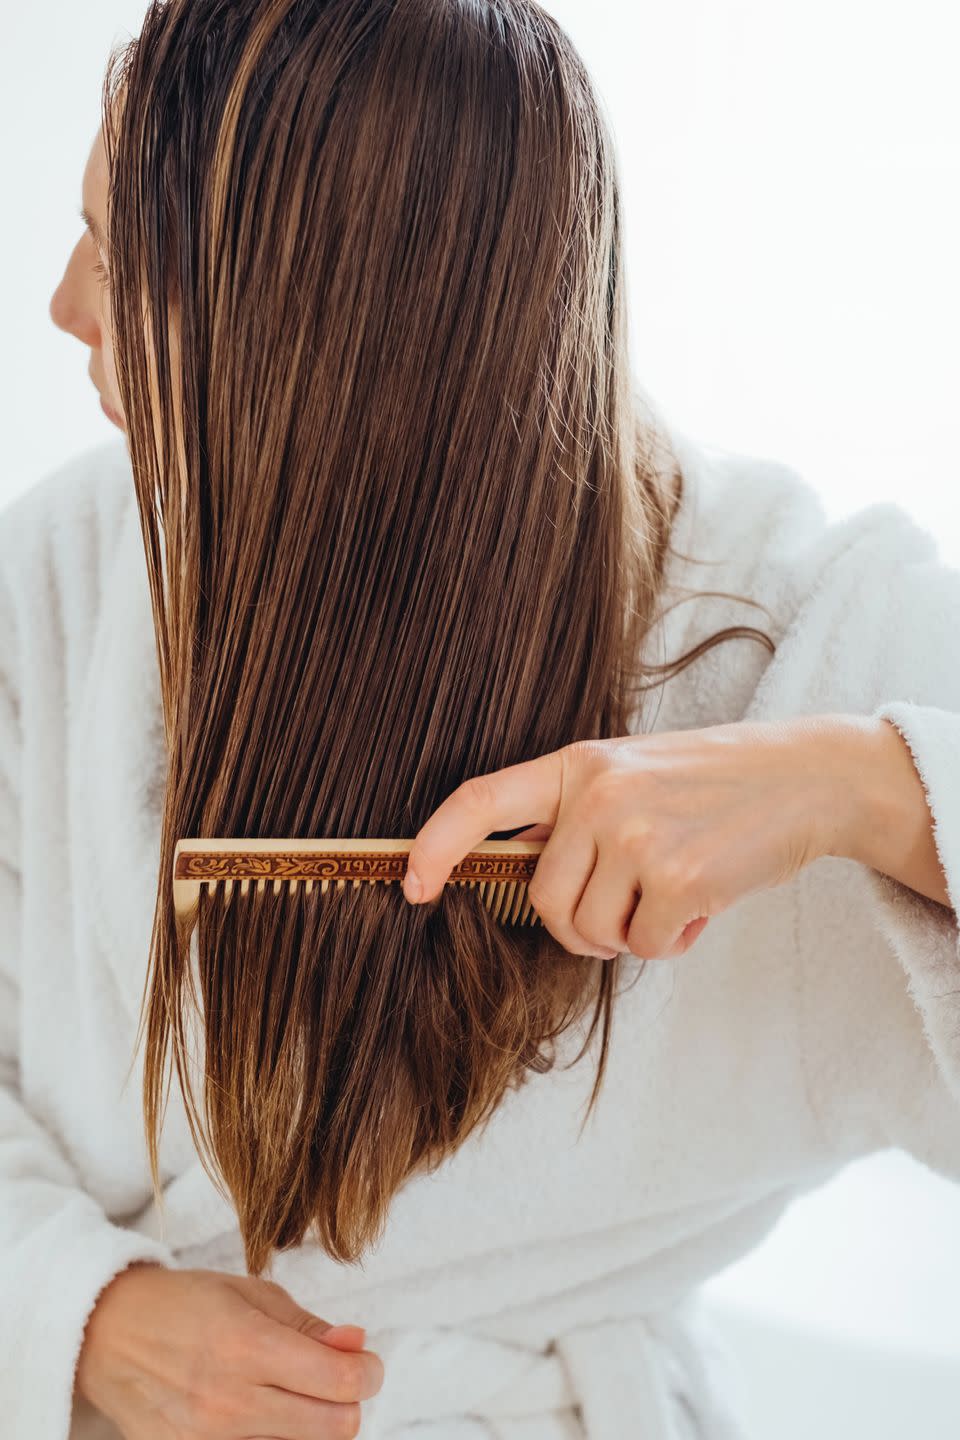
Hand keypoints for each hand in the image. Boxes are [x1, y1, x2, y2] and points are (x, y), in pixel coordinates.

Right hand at [74, 1262, 382, 1438]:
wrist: (110, 1336)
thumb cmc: (183, 1305)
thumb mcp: (250, 1294)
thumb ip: (307, 1326)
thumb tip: (356, 1344)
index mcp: (249, 1346)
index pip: (340, 1381)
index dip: (368, 1372)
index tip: (367, 1364)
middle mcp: (231, 1402)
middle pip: (333, 1427)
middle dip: (347, 1402)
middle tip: (334, 1379)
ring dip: (311, 1422)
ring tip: (292, 1392)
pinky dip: (274, 1436)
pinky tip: (263, 1412)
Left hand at [403, 717, 851, 960]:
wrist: (806, 778)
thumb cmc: (715, 787)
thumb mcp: (632, 777)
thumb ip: (575, 819)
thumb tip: (523, 876)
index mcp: (579, 765)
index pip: (481, 802)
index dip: (435, 846)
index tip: (412, 885)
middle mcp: (598, 795)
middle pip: (545, 901)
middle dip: (583, 926)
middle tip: (631, 908)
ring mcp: (636, 833)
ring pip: (591, 931)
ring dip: (631, 933)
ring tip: (674, 892)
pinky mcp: (677, 876)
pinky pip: (645, 945)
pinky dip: (672, 940)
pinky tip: (702, 902)